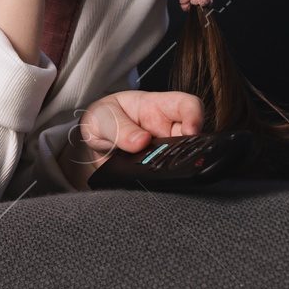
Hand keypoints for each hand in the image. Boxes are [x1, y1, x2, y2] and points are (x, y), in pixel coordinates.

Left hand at [59, 90, 205, 184]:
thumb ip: (119, 127)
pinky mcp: (157, 169)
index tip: (191, 130)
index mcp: (158, 107)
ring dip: (173, 167)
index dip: (195, 115)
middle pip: (193, 137)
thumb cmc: (103, 118)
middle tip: (172, 156)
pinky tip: (148, 182)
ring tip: (155, 169)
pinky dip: (160, 181)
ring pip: (182, 160)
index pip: (187, 105)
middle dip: (189, 148)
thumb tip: (140, 141)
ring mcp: (164, 150)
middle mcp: (167, 129)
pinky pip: (166, 177)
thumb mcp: (102, 117)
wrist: (93, 141)